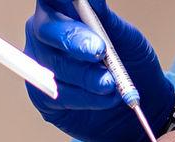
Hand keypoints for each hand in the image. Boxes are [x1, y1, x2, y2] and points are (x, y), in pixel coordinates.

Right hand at [23, 0, 174, 141]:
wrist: (136, 99)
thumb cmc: (127, 59)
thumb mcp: (124, 36)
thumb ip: (105, 18)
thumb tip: (94, 0)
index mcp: (62, 9)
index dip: (63, 0)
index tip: (87, 5)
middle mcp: (44, 32)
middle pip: (47, 30)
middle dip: (74, 41)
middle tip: (98, 51)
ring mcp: (39, 63)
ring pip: (55, 67)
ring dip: (87, 77)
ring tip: (111, 84)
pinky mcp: (42, 94)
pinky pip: (59, 95)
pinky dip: (87, 98)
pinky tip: (104, 98)